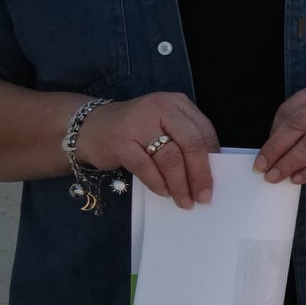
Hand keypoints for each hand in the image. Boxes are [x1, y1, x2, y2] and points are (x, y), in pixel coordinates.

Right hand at [76, 91, 219, 205]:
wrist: (89, 127)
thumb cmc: (134, 130)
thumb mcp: (164, 126)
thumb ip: (184, 140)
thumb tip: (209, 172)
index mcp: (177, 103)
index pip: (204, 132)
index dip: (212, 159)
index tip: (216, 180)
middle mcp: (160, 108)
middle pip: (191, 144)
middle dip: (200, 175)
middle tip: (204, 196)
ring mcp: (138, 123)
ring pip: (170, 158)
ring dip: (180, 184)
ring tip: (184, 200)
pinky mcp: (120, 141)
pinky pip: (146, 167)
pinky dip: (158, 183)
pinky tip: (164, 192)